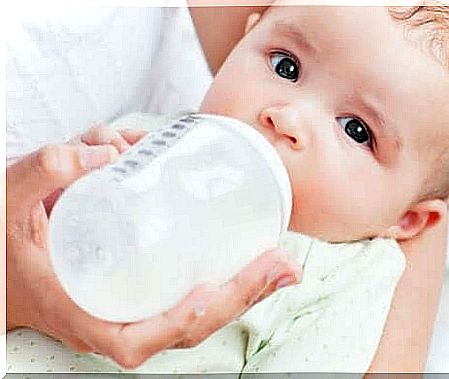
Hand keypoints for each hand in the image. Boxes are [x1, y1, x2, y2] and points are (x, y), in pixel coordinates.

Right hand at [7, 126, 301, 368]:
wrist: (0, 261)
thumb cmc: (3, 243)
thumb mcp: (10, 202)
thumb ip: (47, 170)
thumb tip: (108, 151)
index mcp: (84, 315)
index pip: (139, 340)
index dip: (180, 321)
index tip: (212, 291)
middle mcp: (115, 319)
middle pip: (187, 325)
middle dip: (239, 299)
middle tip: (281, 264)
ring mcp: (133, 308)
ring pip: (197, 314)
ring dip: (244, 293)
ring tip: (281, 265)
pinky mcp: (141, 290)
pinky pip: (189, 296)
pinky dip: (225, 282)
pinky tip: (250, 259)